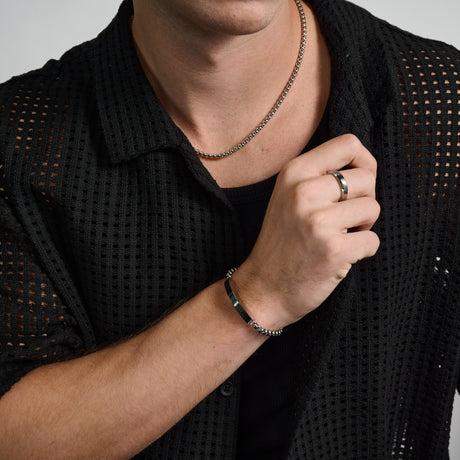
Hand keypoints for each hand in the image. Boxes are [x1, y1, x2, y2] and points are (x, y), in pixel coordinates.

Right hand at [232, 134, 379, 328]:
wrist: (263, 288)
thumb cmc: (282, 242)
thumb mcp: (288, 196)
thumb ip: (319, 176)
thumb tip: (366, 165)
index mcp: (293, 173)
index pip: (348, 143)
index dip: (363, 162)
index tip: (356, 184)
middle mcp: (303, 192)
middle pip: (367, 177)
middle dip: (363, 200)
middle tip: (342, 220)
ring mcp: (318, 221)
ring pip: (373, 208)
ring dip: (363, 227)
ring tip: (338, 237)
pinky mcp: (333, 249)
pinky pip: (373, 240)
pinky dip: (363, 251)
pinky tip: (340, 257)